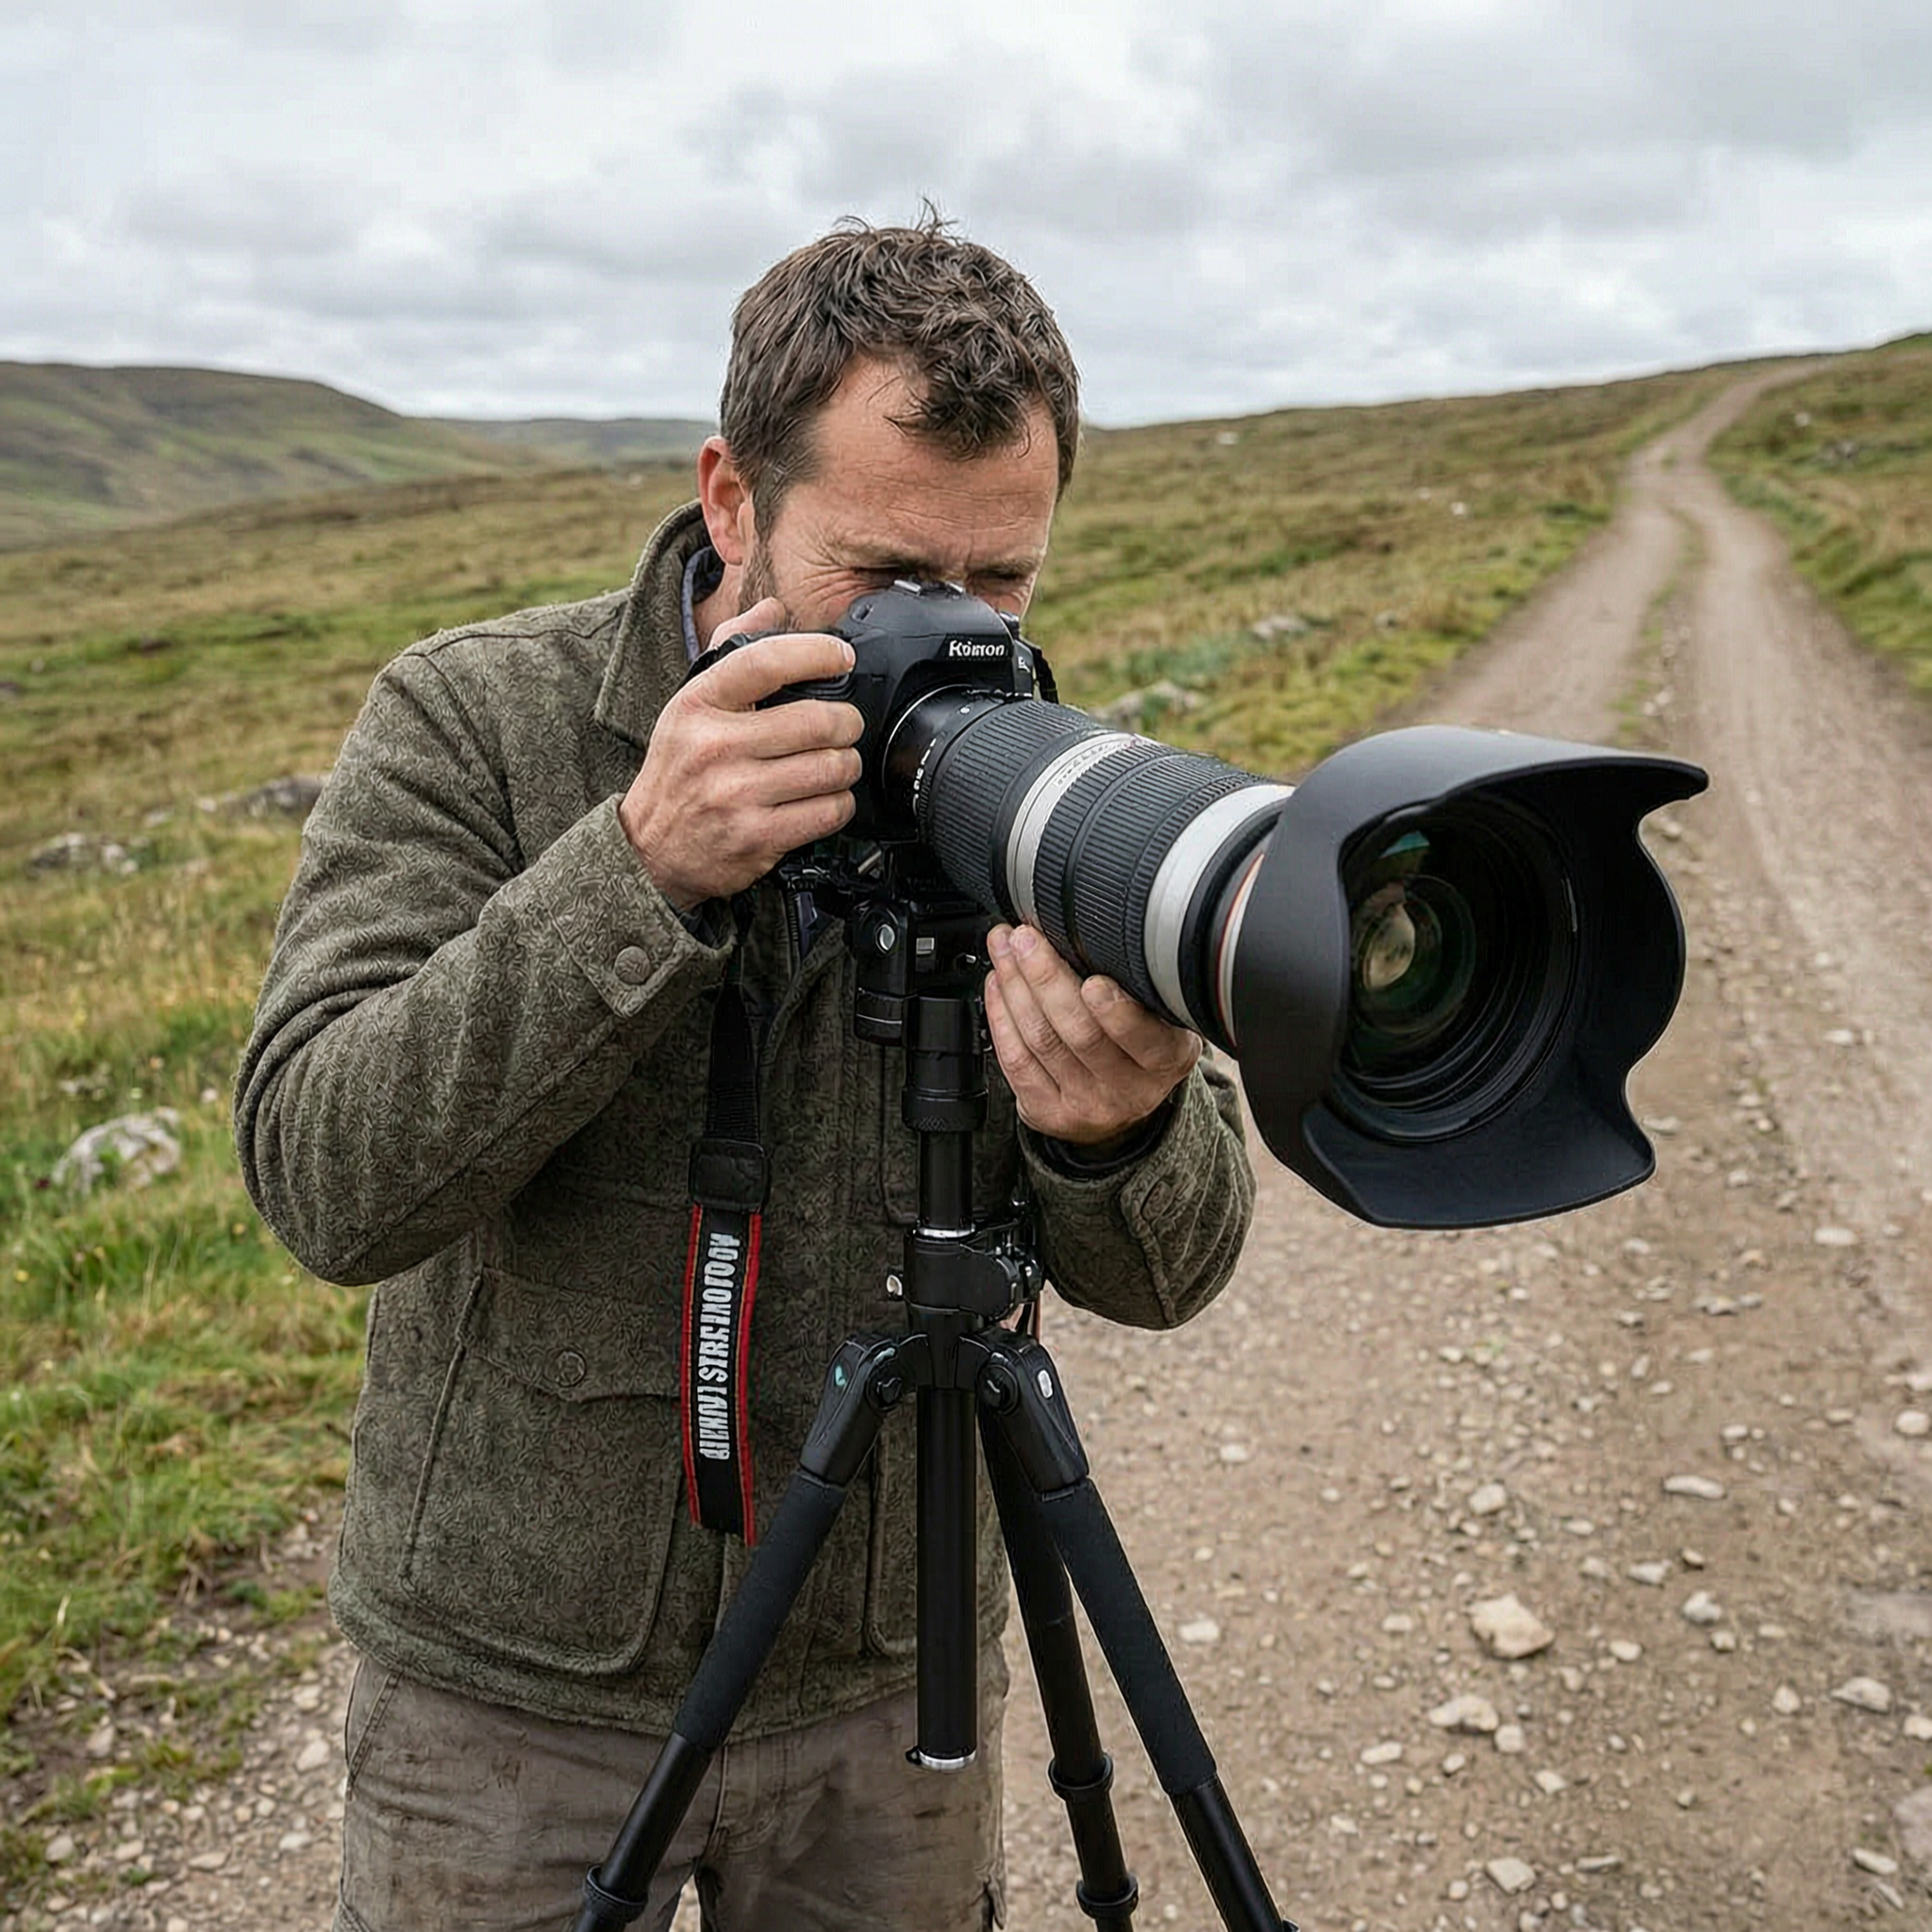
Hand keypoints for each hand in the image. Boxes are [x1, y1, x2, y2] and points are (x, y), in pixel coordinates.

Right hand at [620, 597, 864, 908]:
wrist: (650, 847)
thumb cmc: (680, 769)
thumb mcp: (690, 705)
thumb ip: (732, 651)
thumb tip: (774, 607)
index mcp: (698, 704)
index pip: (765, 662)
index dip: (816, 653)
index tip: (841, 657)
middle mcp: (714, 747)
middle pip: (816, 721)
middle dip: (846, 722)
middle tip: (846, 726)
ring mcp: (735, 795)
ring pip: (830, 768)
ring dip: (846, 765)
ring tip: (838, 763)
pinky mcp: (756, 837)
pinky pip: (828, 812)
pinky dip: (840, 803)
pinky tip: (827, 798)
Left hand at [982, 924, 1201, 1148]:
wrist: (1122, 1103)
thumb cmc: (1140, 1043)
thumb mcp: (1163, 1016)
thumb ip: (1139, 986)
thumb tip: (1086, 929)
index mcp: (1167, 1059)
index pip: (1143, 1038)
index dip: (1117, 1012)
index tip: (1095, 982)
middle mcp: (1129, 1091)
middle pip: (1079, 1033)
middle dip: (1046, 977)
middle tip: (1025, 938)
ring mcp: (1086, 1106)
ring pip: (1041, 1041)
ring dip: (1016, 986)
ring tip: (1004, 949)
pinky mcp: (1048, 1113)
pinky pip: (1016, 1061)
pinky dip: (1001, 1016)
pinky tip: (998, 986)